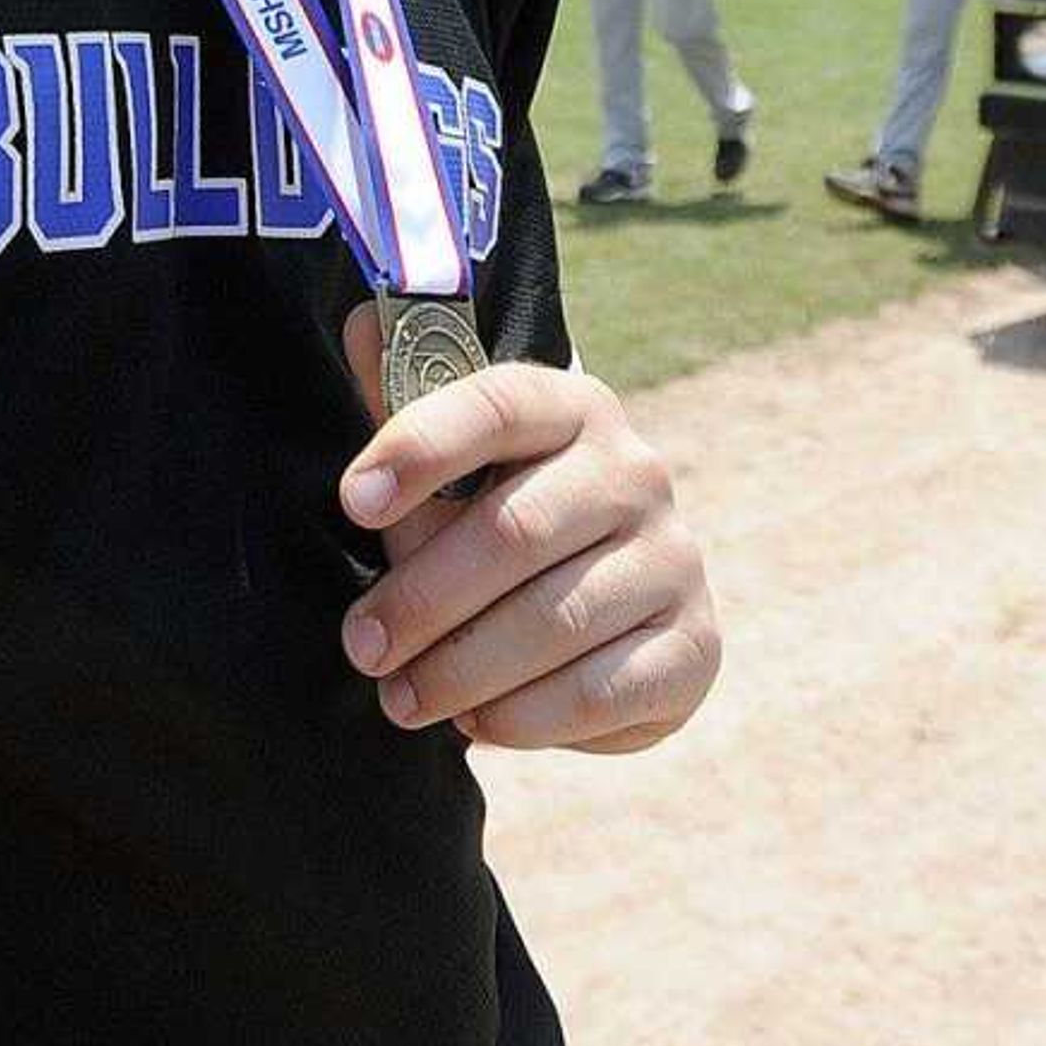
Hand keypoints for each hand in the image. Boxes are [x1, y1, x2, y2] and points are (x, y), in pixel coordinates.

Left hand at [337, 304, 720, 754]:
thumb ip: (402, 408)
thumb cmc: (499, 527)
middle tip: (362, 646)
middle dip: (422, 598)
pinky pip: (600, 690)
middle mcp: (637, 472)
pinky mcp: (694, 647)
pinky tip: (478, 723)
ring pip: (554, 619)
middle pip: (515, 529)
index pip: (499, 403)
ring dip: (461, 670)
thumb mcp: (451, 474)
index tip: (351, 501)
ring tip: (401, 697)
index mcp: (573, 408)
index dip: (422, 445)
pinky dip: (524, 717)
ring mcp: (675, 559)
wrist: (609, 620)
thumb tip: (361, 322)